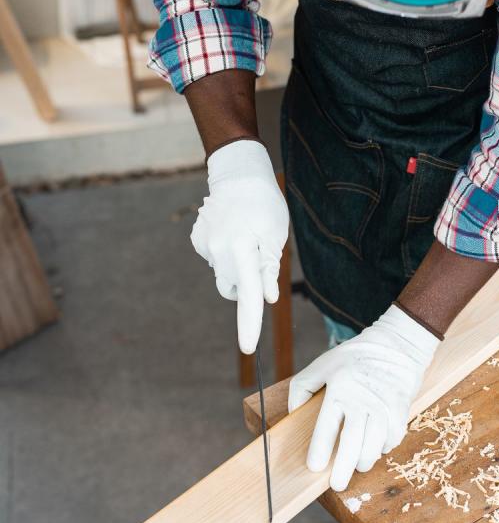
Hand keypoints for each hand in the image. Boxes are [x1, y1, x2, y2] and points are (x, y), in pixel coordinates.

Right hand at [190, 140, 288, 353]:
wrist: (239, 174)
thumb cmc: (265, 206)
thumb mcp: (275, 237)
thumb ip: (268, 269)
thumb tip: (267, 298)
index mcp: (242, 251)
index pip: (248, 295)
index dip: (249, 323)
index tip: (248, 348)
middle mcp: (218, 251)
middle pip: (233, 287)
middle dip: (246, 284)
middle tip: (260, 257)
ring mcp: (204, 244)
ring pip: (224, 273)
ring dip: (236, 265)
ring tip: (246, 237)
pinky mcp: (198, 239)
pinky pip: (214, 257)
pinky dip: (224, 252)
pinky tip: (231, 230)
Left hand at [288, 305, 440, 490]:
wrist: (397, 345)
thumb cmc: (355, 357)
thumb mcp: (322, 364)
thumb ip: (302, 388)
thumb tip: (292, 414)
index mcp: (340, 389)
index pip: (327, 426)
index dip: (321, 450)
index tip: (315, 467)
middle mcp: (362, 399)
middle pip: (353, 442)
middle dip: (343, 468)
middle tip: (337, 484)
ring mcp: (384, 406)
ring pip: (374, 445)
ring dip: (365, 461)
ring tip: (357, 466)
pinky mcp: (401, 410)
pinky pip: (392, 438)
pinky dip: (384, 448)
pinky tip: (376, 447)